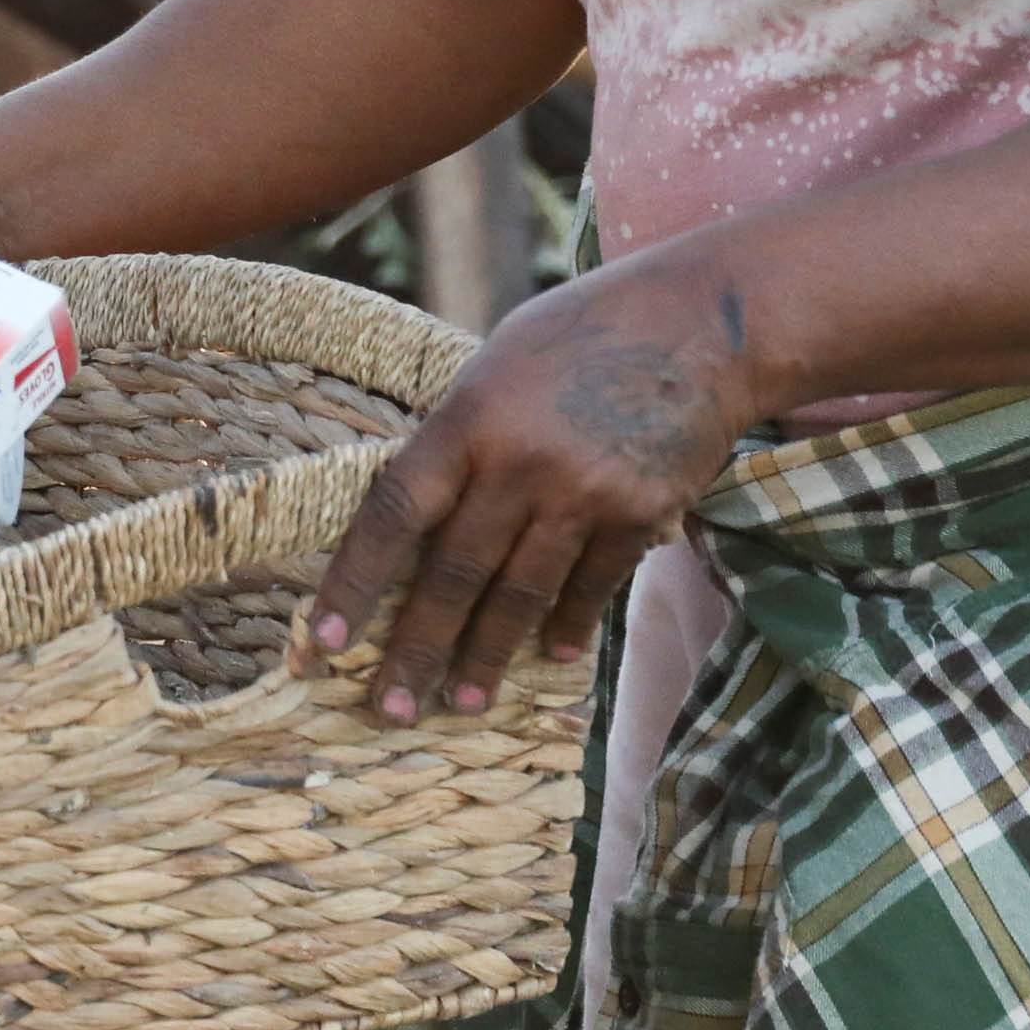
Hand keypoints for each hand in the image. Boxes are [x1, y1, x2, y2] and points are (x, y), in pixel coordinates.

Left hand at [305, 250, 749, 725]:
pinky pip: (591, 585)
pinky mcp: (641, 513)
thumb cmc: (587, 329)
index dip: (355, 583)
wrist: (707, 319)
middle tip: (388, 709)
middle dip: (416, 650)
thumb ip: (460, 432)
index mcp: (469, 417)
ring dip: (487, 656)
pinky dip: (570, 624)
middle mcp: (520, 462)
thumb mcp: (499, 362)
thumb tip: (417, 507)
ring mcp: (584, 493)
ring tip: (463, 701)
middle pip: (454, 574)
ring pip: (521, 595)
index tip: (322, 641)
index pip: (394, 513)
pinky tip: (553, 656)